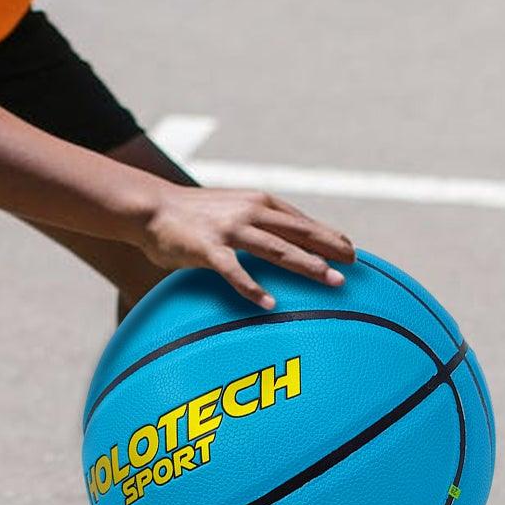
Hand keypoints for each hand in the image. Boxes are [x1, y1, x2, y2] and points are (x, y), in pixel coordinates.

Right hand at [132, 185, 354, 310]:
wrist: (150, 207)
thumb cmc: (193, 214)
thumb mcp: (232, 209)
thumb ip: (258, 223)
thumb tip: (282, 243)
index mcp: (258, 201)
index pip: (301, 220)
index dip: (328, 235)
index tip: (350, 250)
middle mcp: (249, 212)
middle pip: (298, 232)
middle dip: (329, 248)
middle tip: (353, 265)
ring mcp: (229, 229)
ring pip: (275, 248)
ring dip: (305, 264)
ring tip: (329, 279)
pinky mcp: (207, 248)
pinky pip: (234, 271)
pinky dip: (252, 287)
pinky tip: (269, 303)